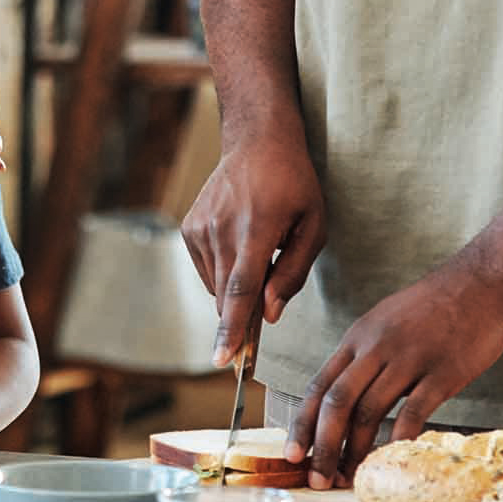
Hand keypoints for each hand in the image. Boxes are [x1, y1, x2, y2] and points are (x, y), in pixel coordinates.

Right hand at [180, 136, 326, 365]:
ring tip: (259, 256)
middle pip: (226, 296)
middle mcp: (221, 229)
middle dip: (239, 323)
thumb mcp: (313, 225)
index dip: (233, 329)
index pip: (241, 290)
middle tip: (257, 331)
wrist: (256, 141)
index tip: (224, 359)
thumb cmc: (293, 183)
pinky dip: (224, 274)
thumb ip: (293, 273)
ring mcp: (200, 228)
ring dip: (237, 291)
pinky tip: (241, 250)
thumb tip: (271, 313)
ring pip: (216, 287)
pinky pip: (207, 271)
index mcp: (256, 229)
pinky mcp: (189, 228)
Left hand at [287, 262, 502, 488]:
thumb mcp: (383, 322)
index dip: (303, 423)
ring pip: (369, 411)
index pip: (319, 385)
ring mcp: (409, 359)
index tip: (292, 454)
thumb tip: (345, 398)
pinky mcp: (442, 372)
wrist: (479, 281)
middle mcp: (376, 347)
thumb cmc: (432, 306)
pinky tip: (391, 459)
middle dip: (322, 445)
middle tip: (317, 479)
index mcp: (358, 337)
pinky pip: (414, 411)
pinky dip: (398, 440)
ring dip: (355, 450)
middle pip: (337, 402)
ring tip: (349, 478)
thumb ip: (364, 357)